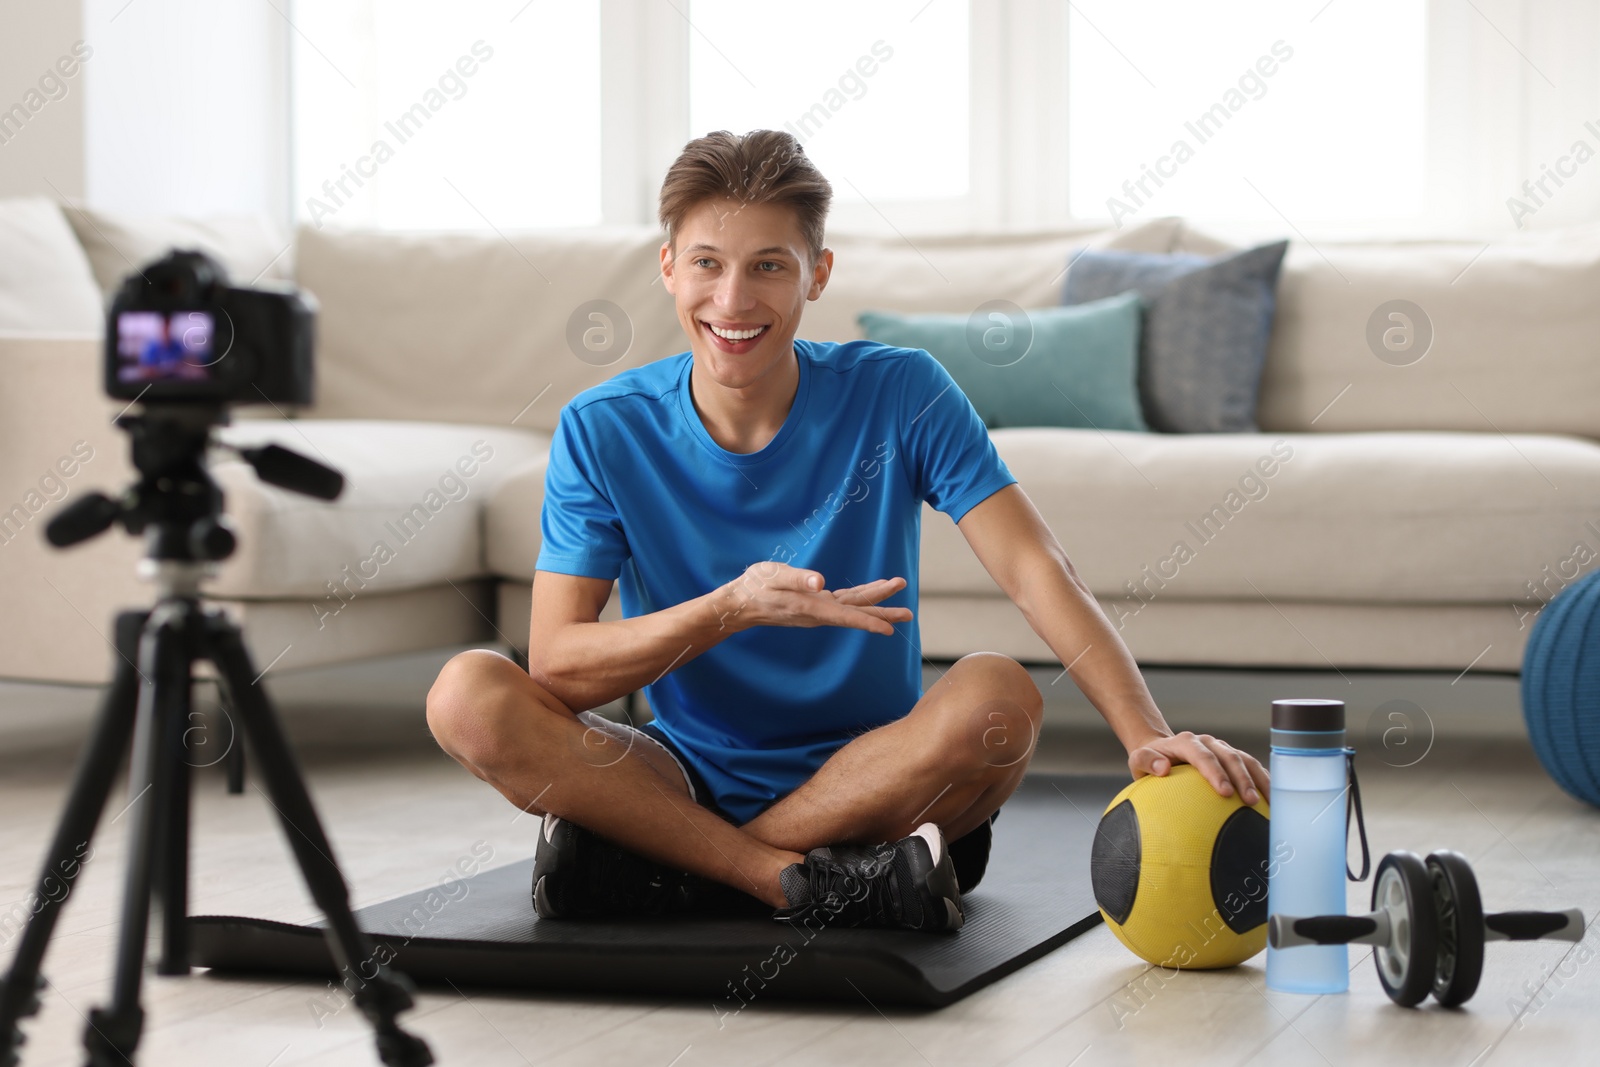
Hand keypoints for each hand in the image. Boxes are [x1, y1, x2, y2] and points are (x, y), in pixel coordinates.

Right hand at [715, 562, 912, 635]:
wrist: (740, 602)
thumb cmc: (755, 587)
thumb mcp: (774, 576)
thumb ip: (797, 578)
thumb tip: (820, 581)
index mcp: (811, 608)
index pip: (846, 617)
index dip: (869, 623)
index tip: (890, 630)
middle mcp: (819, 612)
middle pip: (857, 613)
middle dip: (883, 611)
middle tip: (908, 613)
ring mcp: (818, 608)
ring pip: (853, 606)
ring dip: (876, 599)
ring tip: (897, 588)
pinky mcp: (815, 602)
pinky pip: (844, 601)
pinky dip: (861, 595)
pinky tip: (872, 589)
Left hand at [1127, 731, 1269, 804]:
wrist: (1161, 750)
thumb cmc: (1149, 760)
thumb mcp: (1138, 760)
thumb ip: (1146, 761)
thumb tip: (1163, 768)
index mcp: (1187, 742)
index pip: (1203, 756)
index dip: (1215, 772)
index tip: (1225, 792)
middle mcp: (1209, 743)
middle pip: (1230, 757)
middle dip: (1242, 779)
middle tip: (1250, 802)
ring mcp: (1223, 749)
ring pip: (1246, 760)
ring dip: (1258, 780)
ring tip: (1268, 804)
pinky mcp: (1233, 758)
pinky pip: (1252, 768)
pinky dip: (1263, 782)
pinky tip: (1272, 802)